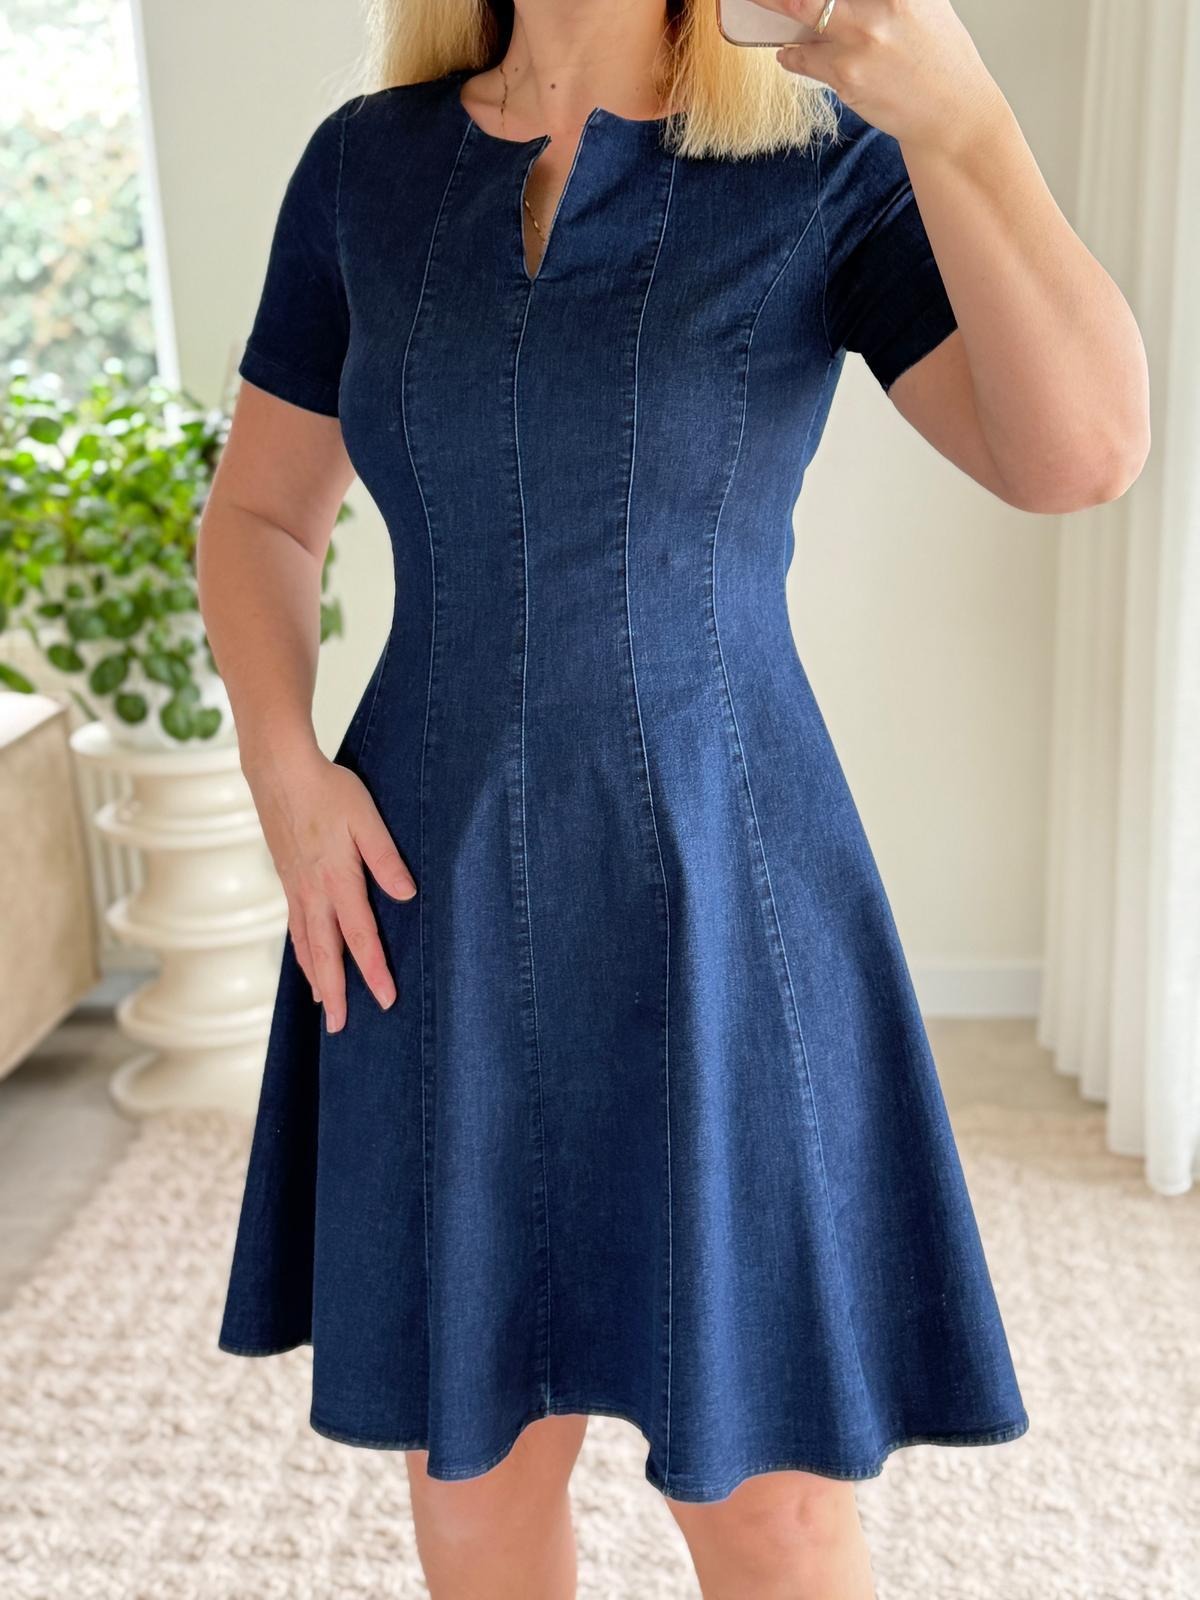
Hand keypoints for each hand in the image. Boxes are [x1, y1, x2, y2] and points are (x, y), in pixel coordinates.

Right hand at [249, 746, 416, 1031]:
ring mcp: (296, 888)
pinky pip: (295, 927)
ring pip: (305, 944)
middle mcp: (313, 892)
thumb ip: (386, 858)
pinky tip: (306, 961)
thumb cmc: (328, 790)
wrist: (279, 772)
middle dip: (336, 993)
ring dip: (316, 978)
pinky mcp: (288, 880)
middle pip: (325, 954)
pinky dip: (302, 952)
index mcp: (337, 880)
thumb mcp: (366, 818)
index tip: (387, 1000)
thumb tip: (408, 896)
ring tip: (324, 1006)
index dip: (374, 971)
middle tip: (342, 1027)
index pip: (359, 937)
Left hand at [763, 0, 1004, 151]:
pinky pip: (802, 58)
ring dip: (774, 7)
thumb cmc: (937, 58)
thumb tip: (838, 0)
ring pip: (800, 12)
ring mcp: (861, 38)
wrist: (951, 113)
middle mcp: (881, 5)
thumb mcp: (922, 5)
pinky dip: (790, 55)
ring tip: (760, 6)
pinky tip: (787, 52)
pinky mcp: (846, 74)